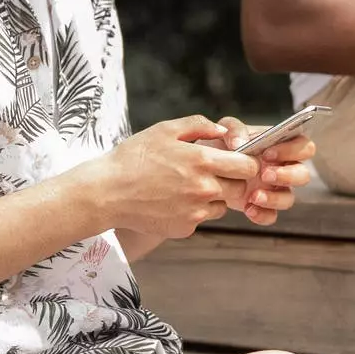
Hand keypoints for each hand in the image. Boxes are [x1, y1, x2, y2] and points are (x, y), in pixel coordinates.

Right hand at [82, 116, 261, 240]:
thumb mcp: (165, 130)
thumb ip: (199, 125)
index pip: (248, 166)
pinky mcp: (185, 228)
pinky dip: (194, 211)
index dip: (245, 162)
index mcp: (202, 161)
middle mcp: (204, 189)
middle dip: (233, 181)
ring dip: (214, 197)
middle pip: (241, 188)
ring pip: (223, 205)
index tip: (234, 160)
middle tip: (212, 174)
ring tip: (186, 186)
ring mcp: (196, 211)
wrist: (106, 192)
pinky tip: (173, 200)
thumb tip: (223, 130)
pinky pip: (202, 218)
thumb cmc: (134, 157)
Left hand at [215, 117, 314, 226]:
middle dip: (287, 176)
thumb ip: (234, 129)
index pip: (304, 147)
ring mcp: (275, 190)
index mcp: (282, 146)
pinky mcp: (263, 206)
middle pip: (303, 175)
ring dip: (275, 198)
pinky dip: (262, 215)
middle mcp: (284, 168)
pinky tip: (248, 209)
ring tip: (254, 196)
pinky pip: (272, 216)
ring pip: (289, 198)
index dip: (292, 150)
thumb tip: (240, 144)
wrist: (209, 166)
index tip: (268, 154)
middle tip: (265, 175)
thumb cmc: (224, 143)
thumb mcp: (226, 129)